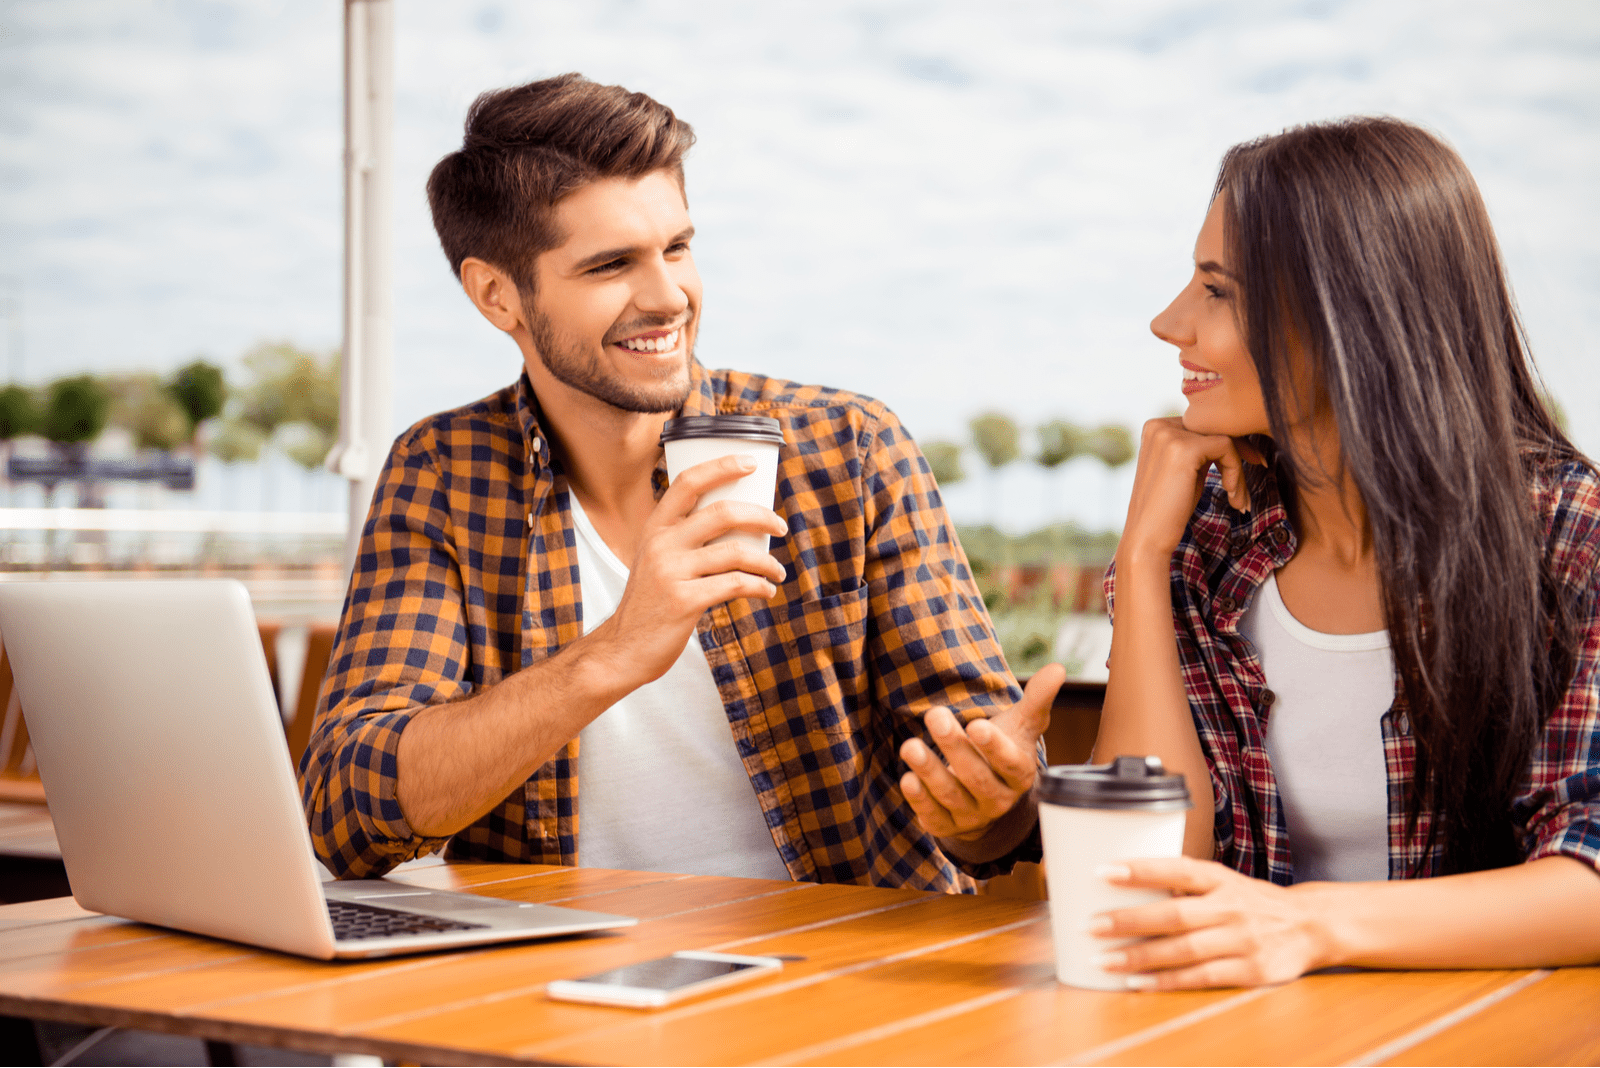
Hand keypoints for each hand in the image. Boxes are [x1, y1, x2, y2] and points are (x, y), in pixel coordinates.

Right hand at [589, 454, 787, 689]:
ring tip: (777, 570)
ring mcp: (671, 572)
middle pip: (722, 512)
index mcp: (655, 528)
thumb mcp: (655, 560)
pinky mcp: (684, 601)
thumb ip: (684, 539)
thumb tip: (738, 525)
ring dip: (767, 561)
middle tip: (780, 527)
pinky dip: (759, 587)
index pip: (688, 482)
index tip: (751, 463)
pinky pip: (735, 585)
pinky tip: (766, 591)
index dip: (722, 466)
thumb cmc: (649, 602)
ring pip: (735, 552)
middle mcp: (661, 544)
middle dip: (761, 516)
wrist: (623, 647)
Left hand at [899, 664, 1065, 844]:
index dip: (994, 747)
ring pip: (951, 796)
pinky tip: (908, 778)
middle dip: (954, 747)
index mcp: (1020, 774)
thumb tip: (1058, 668)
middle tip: (934, 715)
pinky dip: (919, 799)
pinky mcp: (947, 826)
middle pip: (976, 777)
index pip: (1011, 763)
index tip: (976, 724)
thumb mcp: (1020, 726)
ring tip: (909, 746)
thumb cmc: (1004, 749)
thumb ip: (1036, 700)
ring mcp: (972, 816)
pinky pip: (933, 816)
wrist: (986, 795)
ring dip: (929, 771)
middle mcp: (999, 800)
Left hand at [1092, 857, 1337, 988]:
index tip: (1102, 871)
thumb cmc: (1252, 901)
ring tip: (1103, 960)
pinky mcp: (1250, 971)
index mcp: (1220, 878)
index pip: (1176, 870)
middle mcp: (1231, 907)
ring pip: (1183, 950)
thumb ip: (1184, 884)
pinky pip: (1201, 978)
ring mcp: (1242, 940)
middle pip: (1173, 915)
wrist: (1311, 925)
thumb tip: (1124, 882)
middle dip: (1128, 921)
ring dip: (1140, 956)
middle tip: (1091, 925)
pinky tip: (1137, 982)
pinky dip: (1166, 981)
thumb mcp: (1224, 882)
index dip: (1140, 870)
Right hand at [1121, 417, 1251, 563]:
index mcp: (1155, 427)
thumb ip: (1199, 449)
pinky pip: (1227, 447)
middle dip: (1237, 458)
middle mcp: (1159, 425)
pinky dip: (1236, 472)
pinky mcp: (1185, 448)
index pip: (1203, 426)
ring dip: (1238, 470)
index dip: (1226, 449)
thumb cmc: (1168, 510)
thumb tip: (1236, 435)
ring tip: (1238, 499)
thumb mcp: (1183, 471)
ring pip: (1224, 438)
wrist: (1148, 538)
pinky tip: (1231, 495)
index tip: (1239, 475)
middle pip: (1215, 429)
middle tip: (1242, 491)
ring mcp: (1169, 435)